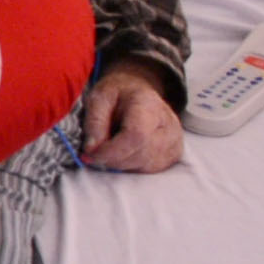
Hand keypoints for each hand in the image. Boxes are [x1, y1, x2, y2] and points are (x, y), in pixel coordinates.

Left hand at [80, 58, 182, 172]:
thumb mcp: (99, 98)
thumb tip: (91, 150)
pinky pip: (148, 170)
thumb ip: (94, 122)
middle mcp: (169, 125)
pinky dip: (129, 166)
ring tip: (108, 147)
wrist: (138, 93)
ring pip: (144, 166)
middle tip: (93, 151)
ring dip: (119, 163)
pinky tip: (122, 152)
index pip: (136, 136)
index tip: (89, 154)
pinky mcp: (172, 155)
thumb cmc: (117, 94)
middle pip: (140, 154)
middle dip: (111, 158)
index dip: (111, 151)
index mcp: (149, 105)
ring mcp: (174, 142)